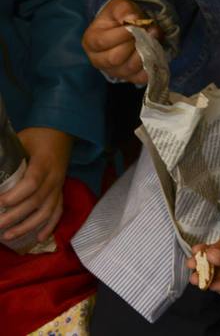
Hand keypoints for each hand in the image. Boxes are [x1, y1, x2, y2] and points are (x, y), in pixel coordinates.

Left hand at [0, 128, 71, 243]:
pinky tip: (39, 238)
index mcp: (44, 163)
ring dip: (28, 226)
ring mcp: (58, 186)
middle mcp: (54, 178)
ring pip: (47, 210)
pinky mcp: (60, 191)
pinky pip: (58, 211)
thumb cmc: (38, 136)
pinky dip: (50, 226)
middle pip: (36, 201)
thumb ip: (5, 156)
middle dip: (15, 216)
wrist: (63, 132)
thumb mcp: (19, 140)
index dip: (15, 196)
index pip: (31, 183)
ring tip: (8, 235)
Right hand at [82, 0, 154, 84]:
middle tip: (148, 32)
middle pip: (115, 58)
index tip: (138, 25)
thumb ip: (124, 10)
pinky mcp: (128, 77)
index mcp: (91, 41)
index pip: (103, 42)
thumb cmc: (119, 17)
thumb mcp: (119, 7)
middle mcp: (98, 59)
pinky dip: (150, 67)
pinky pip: (140, 78)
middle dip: (134, 44)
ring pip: (128, 69)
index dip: (123, 34)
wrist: (127, 27)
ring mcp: (113, 71)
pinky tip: (154, 54)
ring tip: (153, 40)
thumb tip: (133, 18)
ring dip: (145, 54)